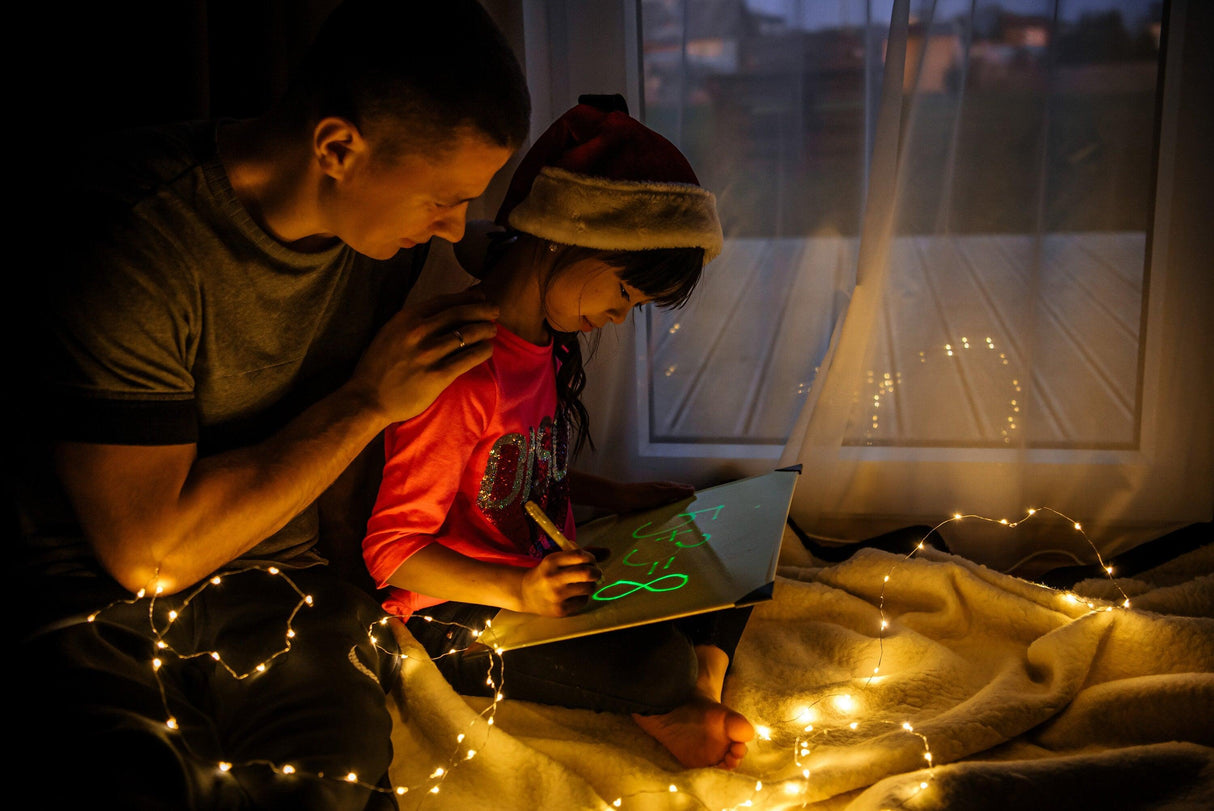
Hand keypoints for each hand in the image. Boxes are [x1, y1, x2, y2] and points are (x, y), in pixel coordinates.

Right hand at [348, 289, 498, 423]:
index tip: (481, 296)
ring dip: (486, 330)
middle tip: (495, 312)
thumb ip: (415, 320)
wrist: (367, 398)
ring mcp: (428, 353)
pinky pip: (469, 358)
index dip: (468, 297)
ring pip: (469, 334)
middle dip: (483, 310)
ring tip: (492, 331)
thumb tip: (447, 307)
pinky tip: (487, 350)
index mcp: (407, 317)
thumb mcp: (391, 332)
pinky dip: (483, 351)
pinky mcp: (437, 375)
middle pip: (462, 313)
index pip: (446, 301)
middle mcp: (419, 331)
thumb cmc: (379, 366)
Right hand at [517, 550, 600, 616]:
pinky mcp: (560, 610)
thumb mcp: (559, 559)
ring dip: (591, 585)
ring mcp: (556, 595)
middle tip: (596, 573)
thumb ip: (582, 554)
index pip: (580, 555)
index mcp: (552, 561)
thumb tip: (609, 552)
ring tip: (584, 584)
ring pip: (588, 588)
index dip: (591, 557)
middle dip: (597, 572)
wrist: (526, 593)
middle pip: (587, 573)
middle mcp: (553, 578)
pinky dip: (583, 597)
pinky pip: (583, 601)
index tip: (592, 560)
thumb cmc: (548, 573)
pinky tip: (574, 595)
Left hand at [609, 480, 695, 513]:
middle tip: (691, 507)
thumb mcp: (660, 493)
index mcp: (663, 486)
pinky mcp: (644, 506)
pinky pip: (657, 509)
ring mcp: (651, 498)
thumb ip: (676, 492)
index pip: (680, 488)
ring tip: (680, 514)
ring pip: (665, 502)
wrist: (618, 499)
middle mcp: (658, 491)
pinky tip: (663, 518)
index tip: (697, 497)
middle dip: (681, 499)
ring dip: (672, 507)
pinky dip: (662, 512)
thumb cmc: (640, 495)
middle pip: (673, 495)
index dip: (687, 492)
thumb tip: (692, 489)